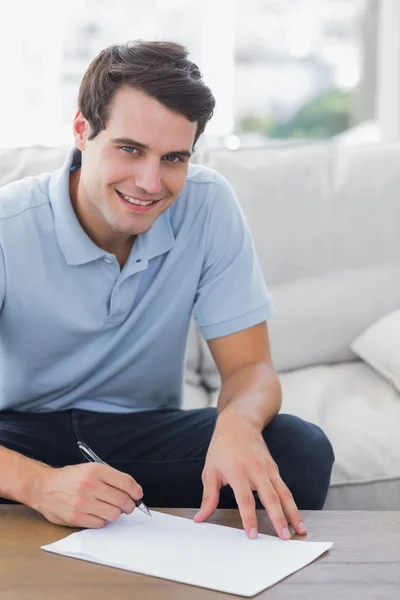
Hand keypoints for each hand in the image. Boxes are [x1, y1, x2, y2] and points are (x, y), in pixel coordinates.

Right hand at [29, 463, 142, 527]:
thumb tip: (132, 491)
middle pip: (123, 500)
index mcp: (96, 470)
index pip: (126, 482)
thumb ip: (110, 478)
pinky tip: (96, 514)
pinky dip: (101, 520)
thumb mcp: (90, 469)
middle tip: (128, 506)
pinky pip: (100, 523)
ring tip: (109, 509)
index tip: (138, 495)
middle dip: (129, 505)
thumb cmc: (70, 478)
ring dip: (115, 513)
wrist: (44, 487)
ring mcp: (82, 502)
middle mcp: (90, 485)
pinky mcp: (76, 517)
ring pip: (114, 514)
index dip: (136, 491)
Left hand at [194, 410, 306, 539]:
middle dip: (279, 518)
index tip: (252, 534)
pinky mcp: (275, 468)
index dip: (249, 518)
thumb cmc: (221, 447)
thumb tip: (200, 519)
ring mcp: (267, 468)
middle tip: (284, 538)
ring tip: (300, 530)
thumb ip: (208, 497)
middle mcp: (255, 470)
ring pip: (283, 493)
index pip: (244, 499)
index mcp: (237, 471)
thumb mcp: (210, 471)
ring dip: (293, 512)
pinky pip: (285, 488)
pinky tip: (296, 517)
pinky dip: (292, 503)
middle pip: (270, 497)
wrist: (239, 423)